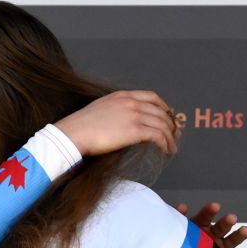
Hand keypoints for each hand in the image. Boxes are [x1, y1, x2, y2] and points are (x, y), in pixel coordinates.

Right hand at [56, 90, 180, 157]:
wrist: (73, 133)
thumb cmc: (80, 127)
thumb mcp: (100, 110)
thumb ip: (115, 112)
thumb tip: (124, 124)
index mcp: (123, 96)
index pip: (152, 97)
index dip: (164, 108)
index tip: (167, 117)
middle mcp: (131, 102)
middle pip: (161, 112)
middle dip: (170, 125)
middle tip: (174, 136)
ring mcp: (134, 115)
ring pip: (162, 124)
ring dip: (170, 138)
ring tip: (171, 148)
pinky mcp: (135, 130)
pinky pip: (158, 136)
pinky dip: (165, 144)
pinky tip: (165, 151)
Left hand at [177, 202, 246, 247]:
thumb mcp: (174, 236)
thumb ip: (177, 222)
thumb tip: (182, 207)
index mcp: (199, 228)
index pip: (204, 217)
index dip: (209, 212)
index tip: (215, 206)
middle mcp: (212, 237)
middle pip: (221, 227)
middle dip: (226, 222)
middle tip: (232, 218)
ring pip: (232, 241)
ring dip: (239, 235)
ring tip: (246, 230)